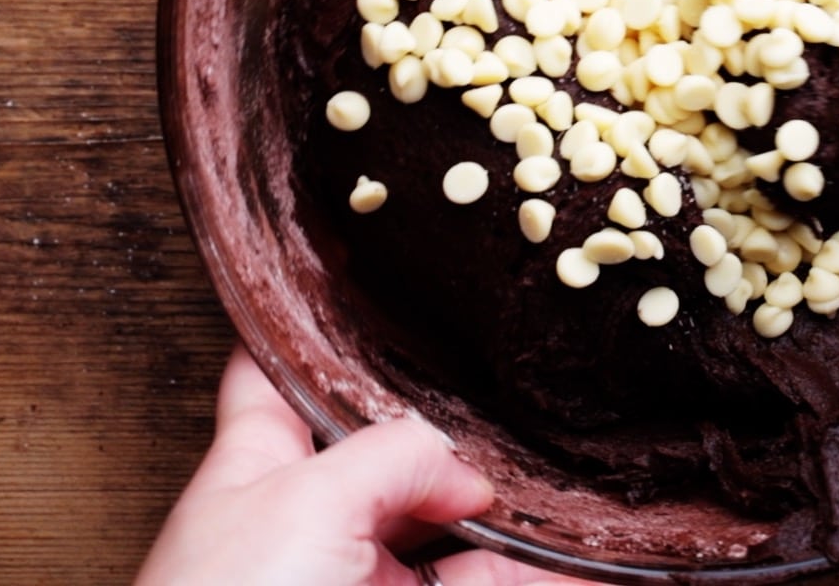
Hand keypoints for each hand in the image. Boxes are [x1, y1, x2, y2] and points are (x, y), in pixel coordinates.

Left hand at [138, 345, 590, 585]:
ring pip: (452, 534)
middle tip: (523, 409)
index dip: (322, 331)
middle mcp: (309, 522)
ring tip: (578, 492)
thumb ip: (392, 455)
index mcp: (258, 465)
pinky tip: (581, 566)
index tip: (369, 282)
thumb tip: (461, 462)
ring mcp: (357, 580)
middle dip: (460, 438)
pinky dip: (532, 574)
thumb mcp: (305, 499)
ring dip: (514, 516)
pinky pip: (481, 584)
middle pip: (395, 456)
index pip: (283, 374)